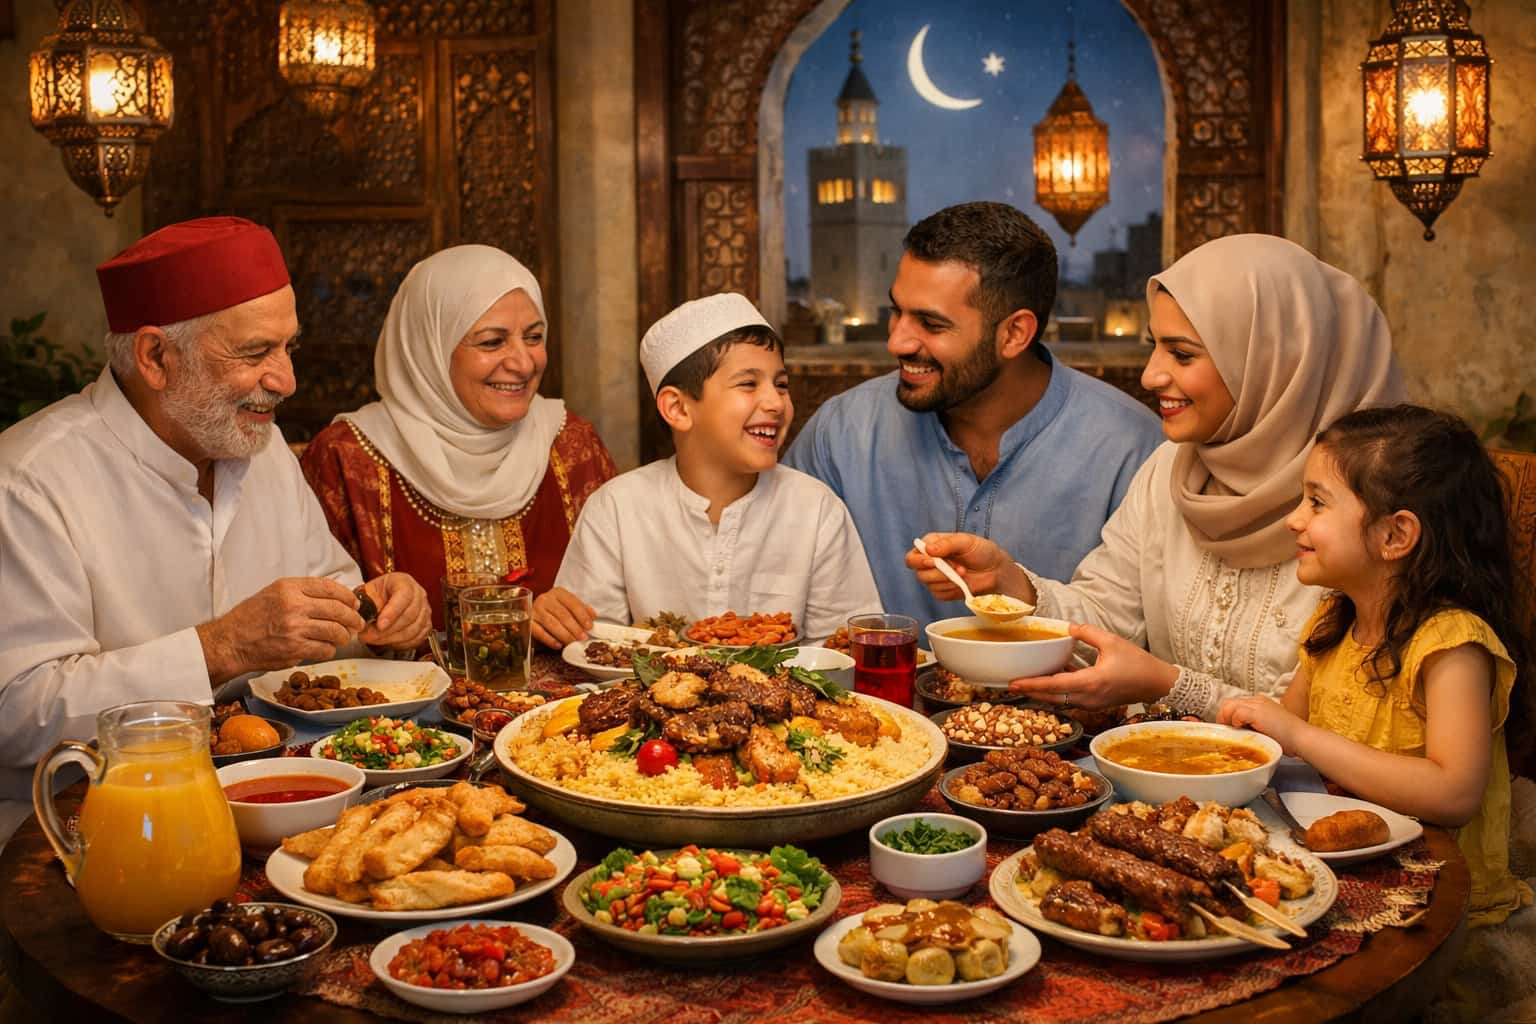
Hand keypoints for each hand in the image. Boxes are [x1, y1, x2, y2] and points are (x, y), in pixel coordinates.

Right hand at [197, 577, 364, 683]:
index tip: (354, 603)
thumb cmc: (251, 618)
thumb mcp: (274, 593)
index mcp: (289, 588)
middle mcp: (293, 605)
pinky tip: (325, 648)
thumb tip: (335, 596)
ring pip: (335, 631)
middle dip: (353, 618)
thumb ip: (303, 592)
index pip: (330, 587)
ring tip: (343, 637)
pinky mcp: (295, 649)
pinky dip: (329, 650)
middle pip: (338, 609)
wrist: (231, 642)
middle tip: (357, 623)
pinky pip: (325, 649)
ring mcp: (295, 628)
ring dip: (344, 636)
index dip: (348, 596)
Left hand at [358, 573, 431, 649]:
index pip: (404, 595)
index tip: (379, 625)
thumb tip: (364, 619)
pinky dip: (402, 643)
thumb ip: (367, 604)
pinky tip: (389, 641)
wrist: (382, 600)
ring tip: (376, 639)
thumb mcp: (366, 593)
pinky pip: (417, 638)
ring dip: (392, 638)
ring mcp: (425, 609)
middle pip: (409, 615)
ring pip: (413, 629)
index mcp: (404, 581)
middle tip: (370, 636)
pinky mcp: (426, 624)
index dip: (392, 612)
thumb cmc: (375, 596)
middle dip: (388, 630)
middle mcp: (418, 594)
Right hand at [533, 588, 595, 648]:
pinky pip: (539, 632)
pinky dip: (550, 640)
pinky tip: (558, 645)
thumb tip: (593, 616)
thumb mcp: (568, 606)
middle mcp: (545, 599)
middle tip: (583, 638)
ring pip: (552, 623)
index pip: (572, 602)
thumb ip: (581, 610)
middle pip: (562, 614)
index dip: (582, 615)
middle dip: (574, 627)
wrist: (536, 614)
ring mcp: (535, 610)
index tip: (589, 626)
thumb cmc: (555, 611)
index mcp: (558, 593)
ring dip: (564, 635)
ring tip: (573, 642)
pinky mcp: (528, 622)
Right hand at [904, 532, 1031, 603]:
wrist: (995, 570)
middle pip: (919, 573)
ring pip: (929, 585)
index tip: (933, 562)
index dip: (919, 561)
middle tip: (957, 568)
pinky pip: (939, 594)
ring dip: (948, 580)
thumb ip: (947, 544)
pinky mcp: (942, 591)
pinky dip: (951, 589)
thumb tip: (929, 549)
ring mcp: (935, 578)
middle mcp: (930, 562)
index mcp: (931, 546)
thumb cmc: (981, 551)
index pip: (912, 556)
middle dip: (938, 572)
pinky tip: (962, 583)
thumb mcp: (966, 541)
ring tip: (963, 572)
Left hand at [1008, 622, 1178, 709]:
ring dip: (1043, 692)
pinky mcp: (1095, 703)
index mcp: (1090, 683)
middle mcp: (1088, 698)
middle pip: (1051, 697)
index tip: (1013, 683)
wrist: (1158, 684)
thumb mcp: (1112, 642)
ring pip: (1059, 700)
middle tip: (1011, 684)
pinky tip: (1053, 676)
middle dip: (1030, 691)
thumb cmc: (1138, 663)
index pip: (1053, 685)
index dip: (1031, 684)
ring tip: (1027, 680)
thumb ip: (1088, 633)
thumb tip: (1068, 628)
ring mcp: (1092, 703)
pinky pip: (1070, 699)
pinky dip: (1058, 690)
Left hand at [1219, 696, 1306, 755]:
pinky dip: (1235, 721)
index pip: (1235, 703)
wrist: (1302, 738)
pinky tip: (1241, 729)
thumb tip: (1238, 730)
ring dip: (1226, 718)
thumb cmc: (1288, 738)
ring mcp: (1257, 705)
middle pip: (1228, 702)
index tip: (1228, 727)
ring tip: (1231, 730)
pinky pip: (1236, 713)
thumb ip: (1253, 724)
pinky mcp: (1257, 712)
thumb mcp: (1267, 727)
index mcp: (1259, 702)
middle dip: (1223, 716)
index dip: (1228, 715)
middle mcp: (1257, 700)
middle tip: (1226, 729)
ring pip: (1229, 705)